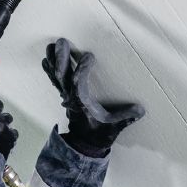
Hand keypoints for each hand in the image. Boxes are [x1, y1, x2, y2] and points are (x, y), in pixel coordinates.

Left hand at [42, 38, 144, 155]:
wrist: (84, 144)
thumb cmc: (99, 134)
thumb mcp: (114, 127)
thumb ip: (126, 117)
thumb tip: (140, 110)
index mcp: (82, 103)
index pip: (78, 83)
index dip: (82, 69)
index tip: (89, 56)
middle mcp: (70, 98)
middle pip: (62, 76)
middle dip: (61, 58)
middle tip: (61, 42)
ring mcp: (65, 96)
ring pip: (56, 76)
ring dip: (52, 60)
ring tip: (50, 45)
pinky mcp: (64, 96)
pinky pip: (54, 80)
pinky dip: (49, 69)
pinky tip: (45, 58)